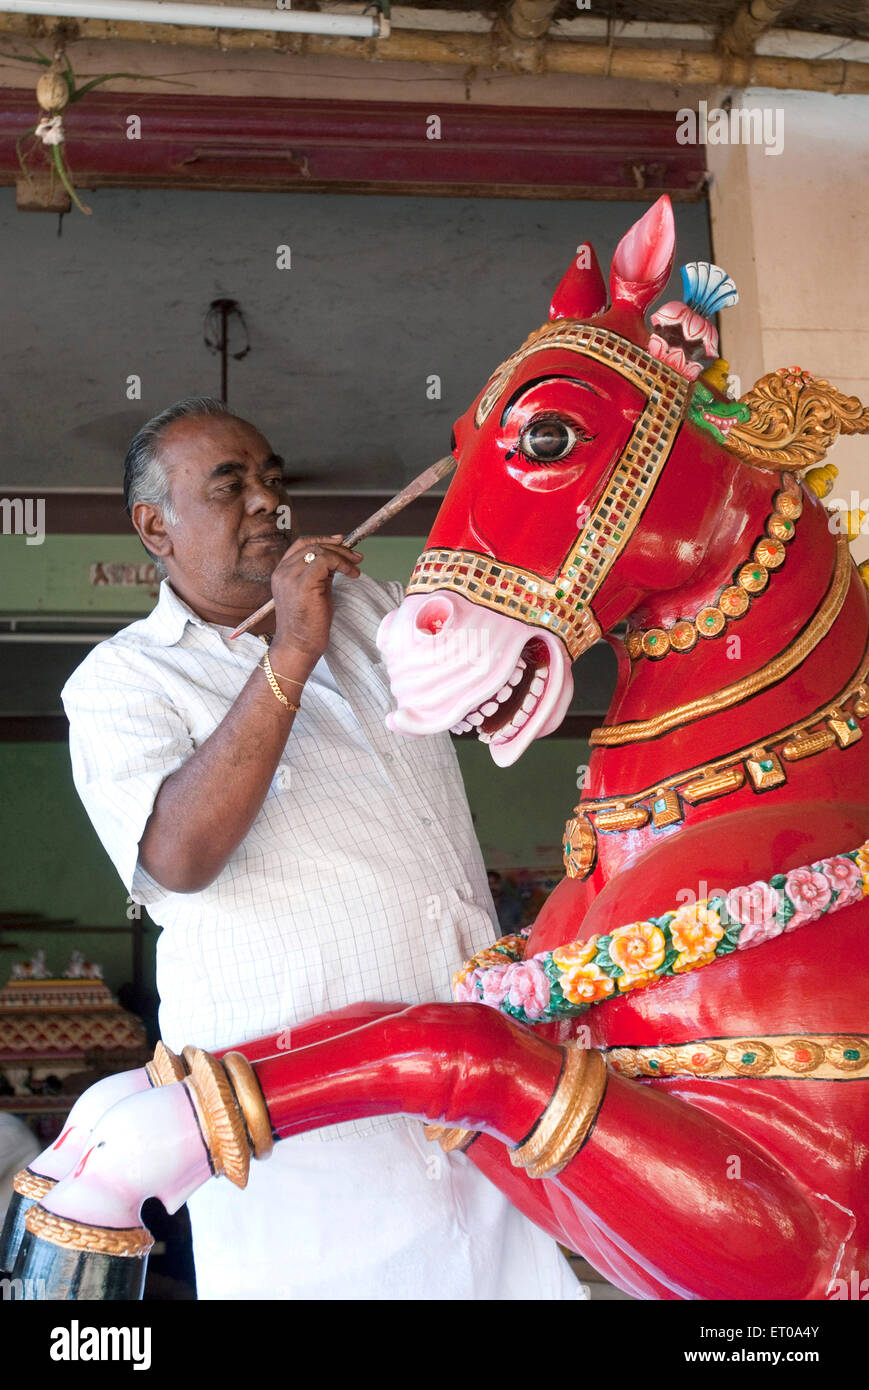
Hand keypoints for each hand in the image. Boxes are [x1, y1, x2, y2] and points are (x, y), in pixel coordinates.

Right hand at [268, 534, 361, 677]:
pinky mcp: (302, 584)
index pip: (301, 545)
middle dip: (337, 548)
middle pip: (311, 545)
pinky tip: (352, 574)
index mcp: (282, 573)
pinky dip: (341, 564)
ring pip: (319, 551)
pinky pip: (325, 561)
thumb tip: (337, 560)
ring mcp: (290, 577)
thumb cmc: (307, 625)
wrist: (298, 647)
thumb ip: (320, 574)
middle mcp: (282, 572)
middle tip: (356, 557)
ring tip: (355, 568)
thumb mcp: (314, 592)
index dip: (323, 540)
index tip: (341, 543)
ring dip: (342, 556)